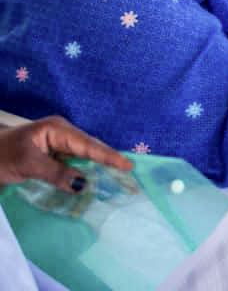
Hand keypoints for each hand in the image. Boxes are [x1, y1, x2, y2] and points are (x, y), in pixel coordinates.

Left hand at [0, 116, 132, 192]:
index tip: (127, 165)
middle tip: (128, 172)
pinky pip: (72, 163)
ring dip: (96, 166)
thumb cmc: (1, 156)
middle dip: (107, 158)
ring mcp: (56, 144)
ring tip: (117, 177)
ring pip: (82, 156)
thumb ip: (56, 173)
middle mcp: (60, 133)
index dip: (108, 155)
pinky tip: (92, 180)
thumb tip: (83, 184)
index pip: (87, 144)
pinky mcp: (51, 156)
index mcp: (57, 129)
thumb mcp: (28, 164)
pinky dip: (82, 172)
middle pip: (89, 147)